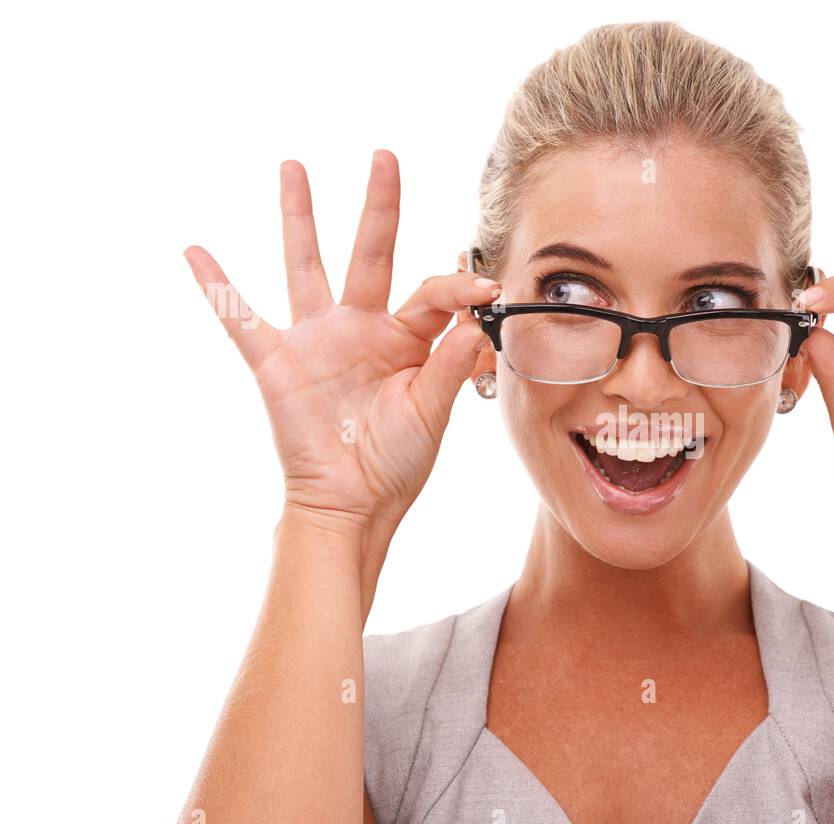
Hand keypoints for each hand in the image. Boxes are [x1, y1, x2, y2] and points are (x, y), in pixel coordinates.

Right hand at [183, 150, 500, 534]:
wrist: (353, 504)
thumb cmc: (396, 463)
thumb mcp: (432, 411)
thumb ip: (452, 364)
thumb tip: (477, 319)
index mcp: (406, 340)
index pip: (433, 293)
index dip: (459, 287)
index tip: (486, 287)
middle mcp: (361, 328)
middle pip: (371, 253)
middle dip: (379, 206)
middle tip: (385, 156)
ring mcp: (317, 339)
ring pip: (306, 265)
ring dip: (300, 217)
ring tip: (294, 167)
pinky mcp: (277, 362)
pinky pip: (241, 318)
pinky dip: (217, 287)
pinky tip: (195, 251)